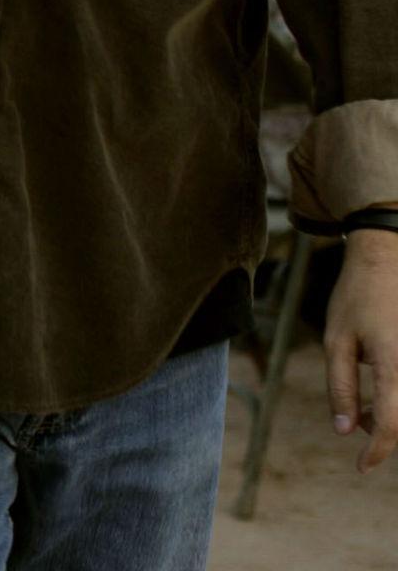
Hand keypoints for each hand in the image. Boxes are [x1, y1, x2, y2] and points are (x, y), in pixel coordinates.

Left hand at [326, 227, 397, 471]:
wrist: (387, 261)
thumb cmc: (356, 298)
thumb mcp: (336, 341)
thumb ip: (341, 388)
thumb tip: (345, 431)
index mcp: (394, 363)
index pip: (391, 423)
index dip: (378, 452)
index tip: (361, 467)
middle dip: (383, 431)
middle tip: (357, 418)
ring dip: (392, 416)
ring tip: (367, 405)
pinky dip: (396, 398)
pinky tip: (382, 390)